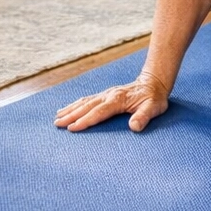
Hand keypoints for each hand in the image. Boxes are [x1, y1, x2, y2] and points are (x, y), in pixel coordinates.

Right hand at [54, 73, 169, 132]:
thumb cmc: (154, 98)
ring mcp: (106, 94)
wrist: (154, 83)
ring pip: (84, 102)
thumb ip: (144, 117)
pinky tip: (69, 108)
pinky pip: (87, 99)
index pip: (98, 112)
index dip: (85, 121)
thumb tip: (134, 127)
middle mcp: (108, 95)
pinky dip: (76, 104)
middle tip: (57, 124)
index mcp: (118, 100)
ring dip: (70, 109)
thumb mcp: (154, 108)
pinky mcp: (105, 95)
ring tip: (57, 117)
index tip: (72, 128)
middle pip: (86, 106)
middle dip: (71, 115)